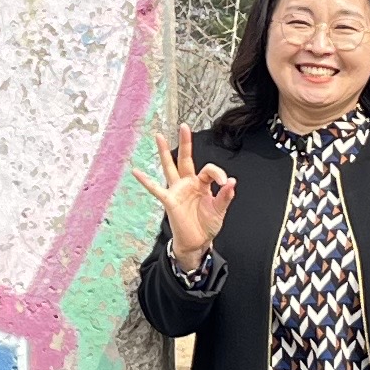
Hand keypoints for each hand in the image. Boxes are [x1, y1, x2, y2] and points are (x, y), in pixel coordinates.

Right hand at [131, 126, 236, 264]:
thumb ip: (225, 196)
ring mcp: (177, 191)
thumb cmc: (207, 225)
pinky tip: (136, 171)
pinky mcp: (169, 200)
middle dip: (185, 142)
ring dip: (164, 152)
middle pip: (186, 159)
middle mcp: (188, 184)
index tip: (226, 184)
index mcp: (202, 184)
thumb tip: (232, 182)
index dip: (218, 174)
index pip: (209, 170)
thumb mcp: (219, 210)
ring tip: (159, 136)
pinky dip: (145, 180)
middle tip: (184, 126)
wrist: (197, 242)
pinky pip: (155, 189)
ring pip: (170, 167)